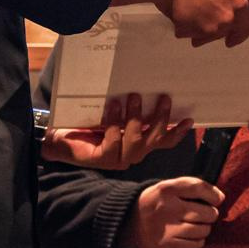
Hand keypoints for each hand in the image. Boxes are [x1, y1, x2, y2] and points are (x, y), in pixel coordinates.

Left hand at [43, 93, 192, 169]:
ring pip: (135, 141)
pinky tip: (112, 107)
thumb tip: (145, 87)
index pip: (162, 142)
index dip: (176, 133)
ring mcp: (118, 159)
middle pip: (153, 140)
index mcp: (137, 144)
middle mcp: (131, 154)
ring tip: (133, 98)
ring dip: (135, 118)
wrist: (59, 138)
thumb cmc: (87, 124)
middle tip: (164, 99)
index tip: (189, 120)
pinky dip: (114, 123)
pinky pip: (113, 142)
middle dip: (160, 119)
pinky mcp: (103, 159)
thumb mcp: (113, 114)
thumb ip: (130, 110)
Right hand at [119, 0, 248, 47]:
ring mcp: (226, 17)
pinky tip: (186, 22)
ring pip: (223, 34)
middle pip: (247, 27)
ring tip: (195, 18)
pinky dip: (195, 34)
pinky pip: (205, 38)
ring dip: (210, 32)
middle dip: (239, 36)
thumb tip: (245, 9)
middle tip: (230, 41)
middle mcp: (240, 3)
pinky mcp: (211, 29)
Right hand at [119, 176, 223, 247]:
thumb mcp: (167, 187)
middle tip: (206, 214)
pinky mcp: (165, 244)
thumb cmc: (157, 202)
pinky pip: (194, 244)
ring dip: (205, 228)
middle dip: (210, 214)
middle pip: (205, 213)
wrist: (129, 220)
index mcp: (167, 189)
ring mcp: (165, 228)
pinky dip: (198, 240)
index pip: (198, 188)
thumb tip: (220, 197)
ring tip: (198, 225)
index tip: (218, 199)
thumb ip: (190, 187)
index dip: (213, 194)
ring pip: (202, 230)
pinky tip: (192, 235)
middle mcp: (167, 207)